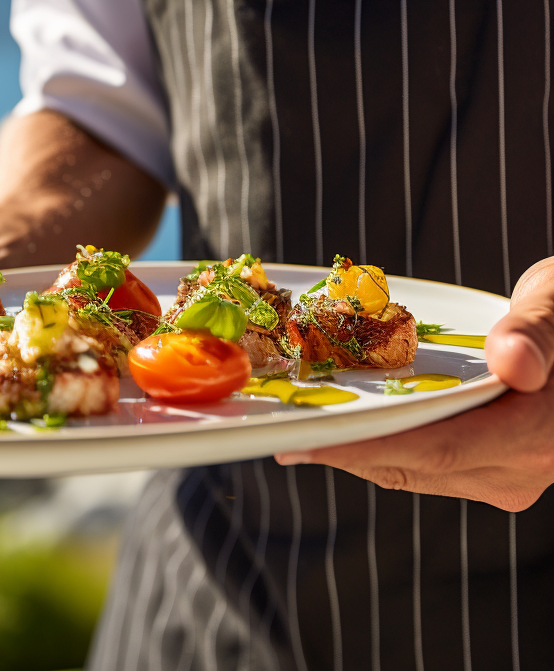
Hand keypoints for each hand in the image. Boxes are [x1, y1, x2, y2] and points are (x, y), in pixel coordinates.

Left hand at [275, 257, 553, 510]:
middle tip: (280, 434)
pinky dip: (378, 446)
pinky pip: (423, 464)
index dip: (366, 445)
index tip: (307, 439)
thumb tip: (513, 362)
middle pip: (412, 465)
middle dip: (342, 450)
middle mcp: (520, 469)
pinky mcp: (491, 469)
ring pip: (413, 470)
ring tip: (294, 433)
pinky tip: (338, 431)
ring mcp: (505, 475)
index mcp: (537, 434)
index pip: (435, 448)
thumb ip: (534, 332)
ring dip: (354, 451)